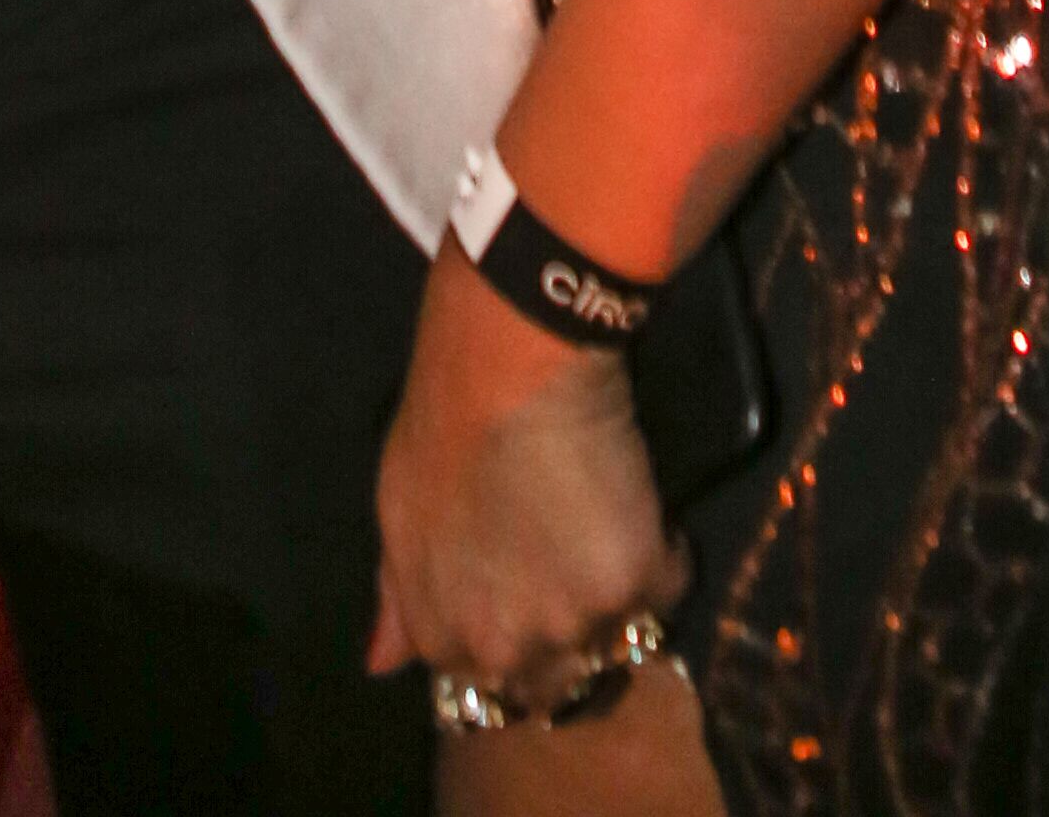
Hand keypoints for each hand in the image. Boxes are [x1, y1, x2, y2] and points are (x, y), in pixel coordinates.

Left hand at [374, 247, 688, 716]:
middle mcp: (511, 650)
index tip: (527, 594)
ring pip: (616, 642)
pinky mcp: (639, 580)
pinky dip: (663, 556)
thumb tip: (382, 662)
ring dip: (616, 602)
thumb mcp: (397, 514)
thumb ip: (398, 599)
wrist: (508, 365)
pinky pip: (666, 589)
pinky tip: (641, 510)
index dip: (512, 637)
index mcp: (447, 638)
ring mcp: (577, 622)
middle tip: (573, 568)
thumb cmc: (440, 425)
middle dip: (567, 636)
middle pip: (558, 681)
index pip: (489, 684)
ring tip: (606, 534)